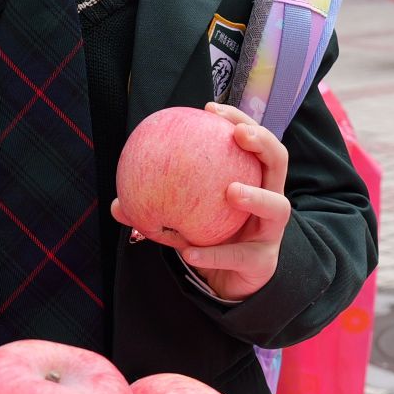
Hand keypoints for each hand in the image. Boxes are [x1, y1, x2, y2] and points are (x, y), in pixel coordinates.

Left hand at [113, 102, 288, 303]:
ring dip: (256, 197)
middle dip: (262, 141)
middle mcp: (269, 200)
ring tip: (232, 190)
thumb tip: (115, 204)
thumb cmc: (209, 241)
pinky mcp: (263, 262)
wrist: (227, 284)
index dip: (238, 120)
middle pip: (278, 161)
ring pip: (277, 207)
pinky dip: (215, 254)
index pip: (252, 142)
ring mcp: (270, 232)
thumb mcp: (182, 221)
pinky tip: (190, 252)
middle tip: (237, 134)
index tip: (210, 109)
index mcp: (252, 181)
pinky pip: (239, 255)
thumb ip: (153, 210)